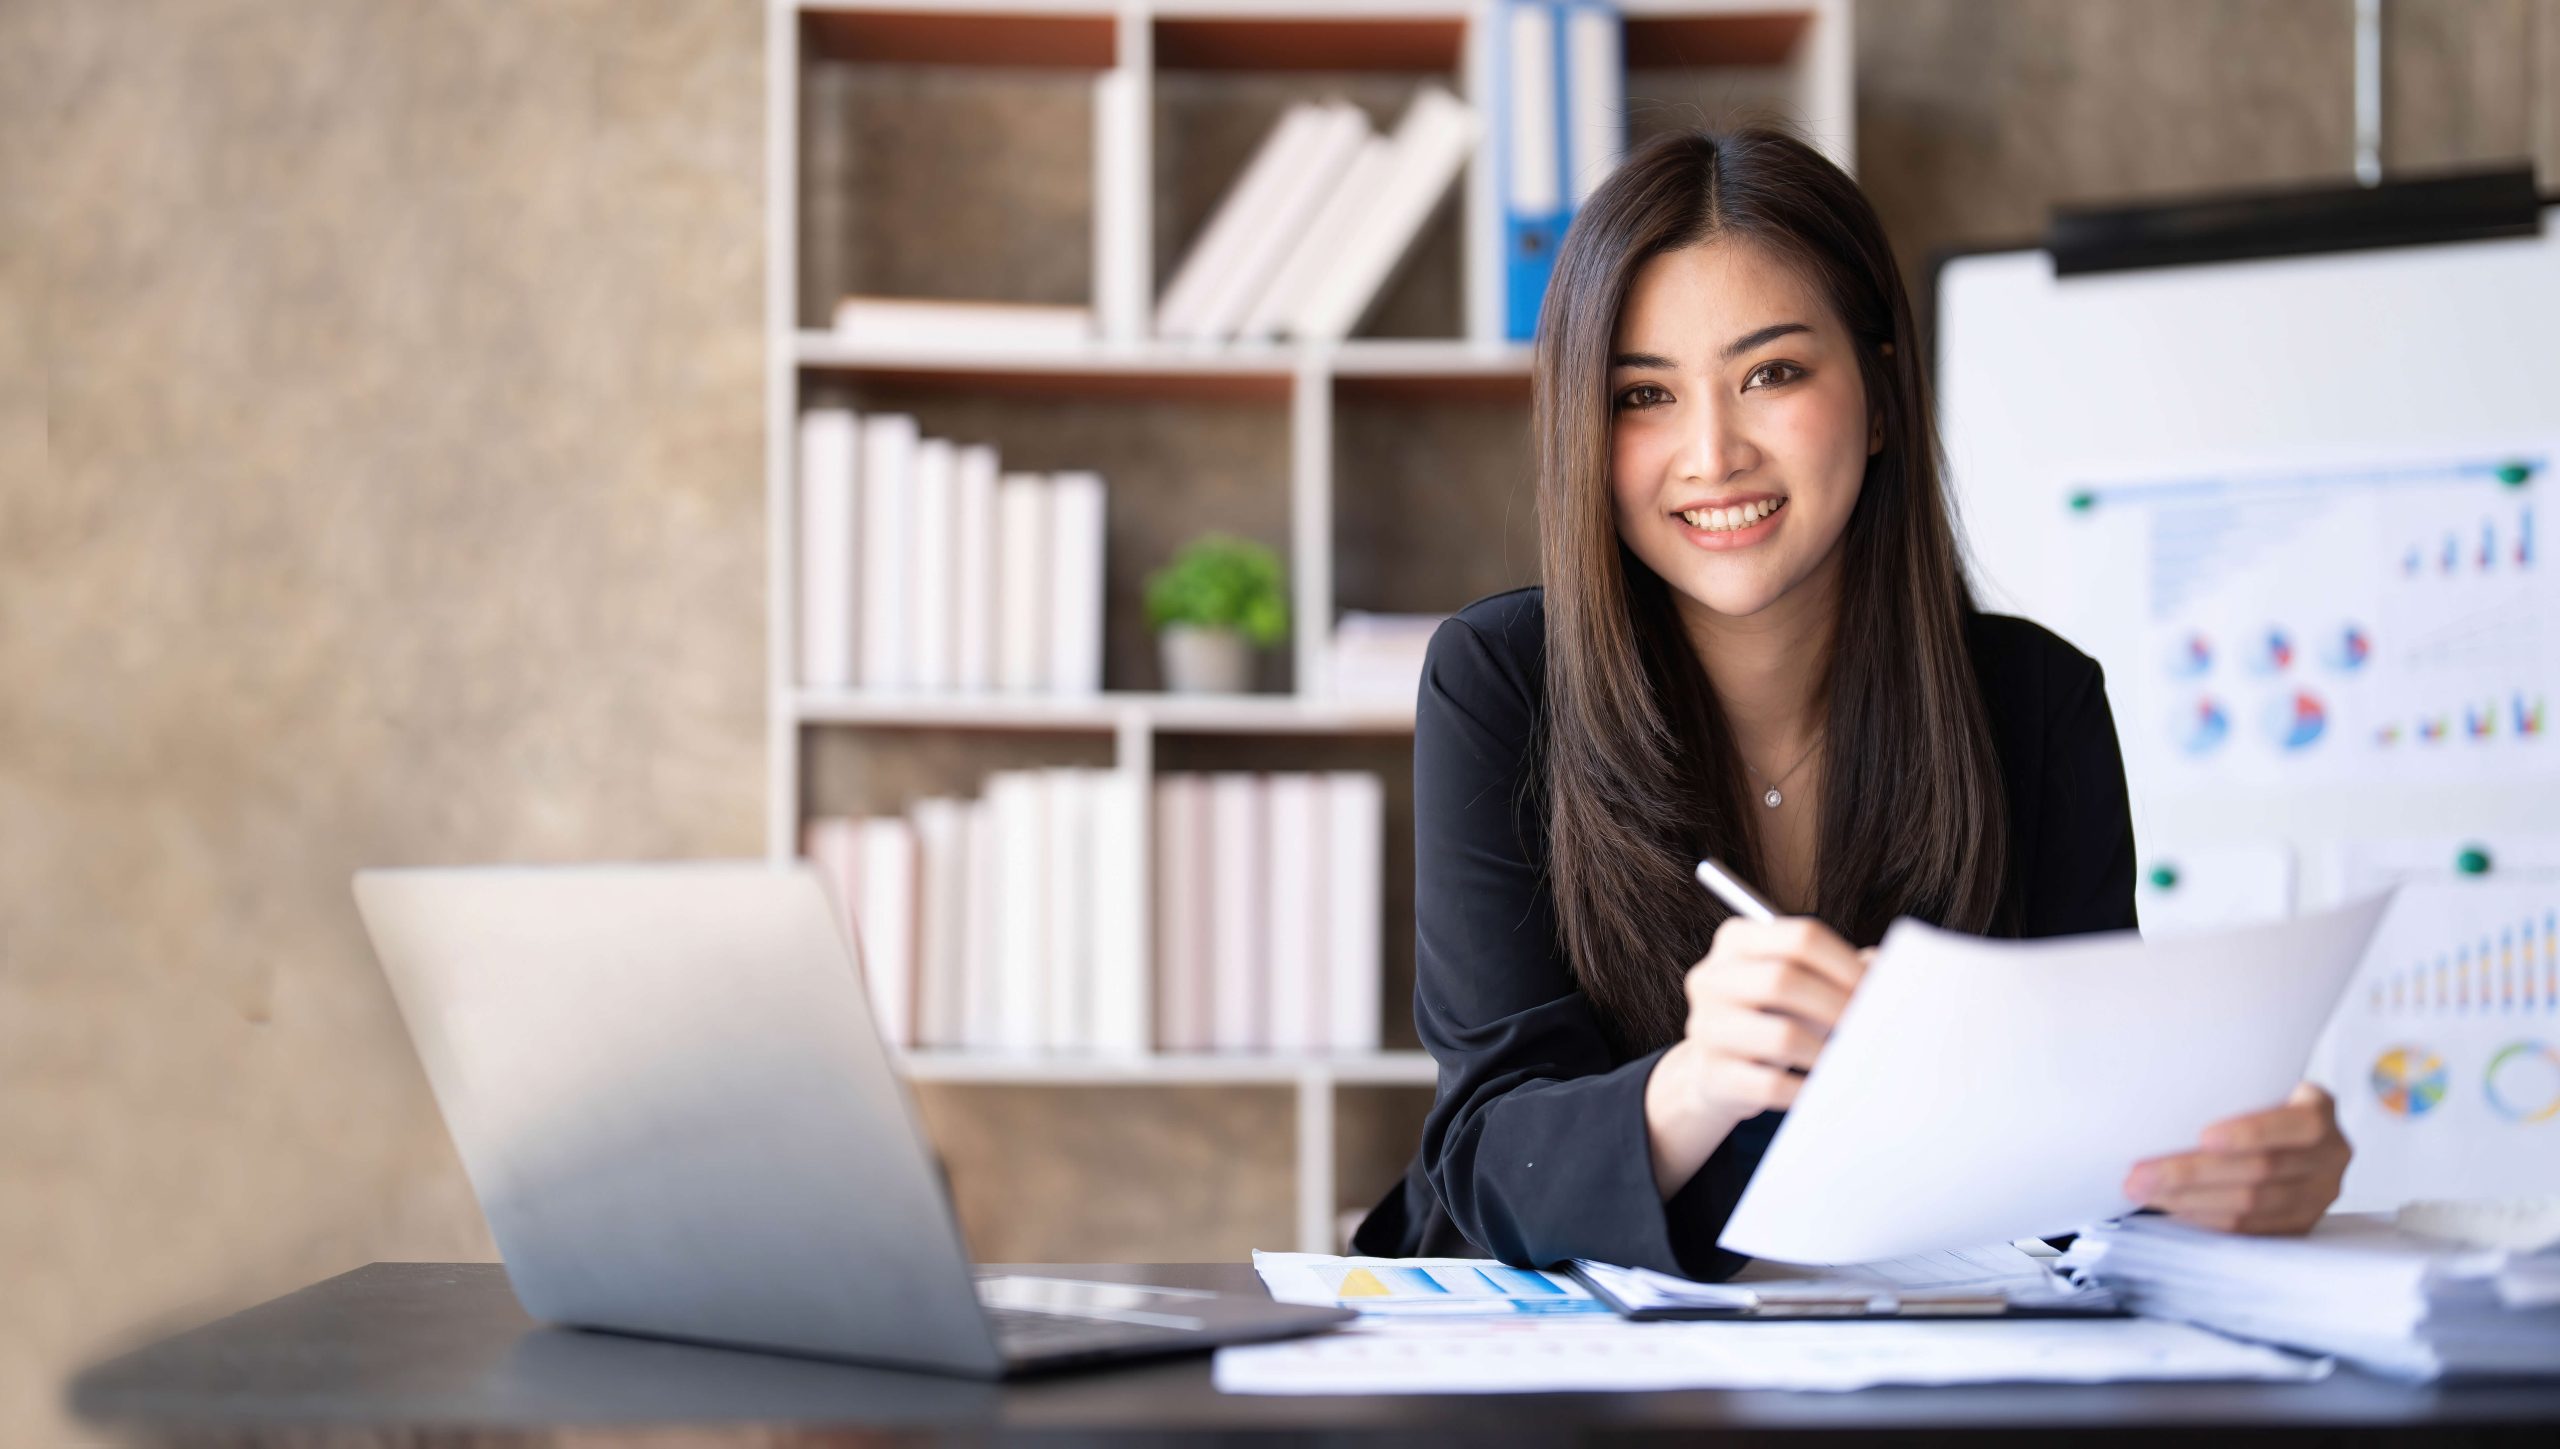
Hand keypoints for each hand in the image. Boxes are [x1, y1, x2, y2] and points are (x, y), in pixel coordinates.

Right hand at [1645, 916, 1868, 1194]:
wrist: (1714, 1071)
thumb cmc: (1768, 1016)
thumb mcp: (1795, 981)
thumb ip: (1838, 970)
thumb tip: (1885, 970)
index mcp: (1735, 940)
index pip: (1800, 938)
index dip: (1846, 964)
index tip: (1876, 989)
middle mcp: (1711, 978)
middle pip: (1783, 981)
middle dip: (1837, 1006)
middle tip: (1869, 1027)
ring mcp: (1705, 1027)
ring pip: (1780, 1037)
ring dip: (1826, 1052)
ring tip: (1848, 1059)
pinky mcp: (1712, 1075)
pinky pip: (1770, 1085)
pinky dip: (1806, 1088)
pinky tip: (1823, 1087)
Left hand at [2122, 1083, 2350, 1234]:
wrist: (2286, 1133)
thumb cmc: (2256, 1100)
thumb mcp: (2257, 1081)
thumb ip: (2229, 1087)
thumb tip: (2154, 1091)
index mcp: (2319, 1111)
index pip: (2297, 1125)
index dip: (2251, 1133)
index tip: (2203, 1137)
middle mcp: (2329, 1156)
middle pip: (2261, 1171)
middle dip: (2192, 1174)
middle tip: (2140, 1175)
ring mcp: (2318, 1195)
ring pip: (2250, 1206)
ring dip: (2190, 1201)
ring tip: (2145, 1193)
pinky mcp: (2300, 1224)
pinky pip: (2249, 1229)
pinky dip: (2206, 1220)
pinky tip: (2172, 1210)